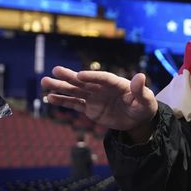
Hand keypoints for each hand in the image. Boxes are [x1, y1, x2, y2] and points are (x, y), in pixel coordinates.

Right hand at [41, 66, 157, 141]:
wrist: (138, 119)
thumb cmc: (144, 106)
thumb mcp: (146, 100)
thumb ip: (141, 90)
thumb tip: (140, 76)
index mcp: (117, 83)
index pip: (103, 78)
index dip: (93, 77)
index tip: (80, 75)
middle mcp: (103, 88)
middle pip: (85, 82)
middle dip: (70, 77)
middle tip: (55, 71)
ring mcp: (95, 98)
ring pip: (76, 91)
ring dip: (61, 87)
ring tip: (45, 82)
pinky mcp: (90, 108)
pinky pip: (75, 104)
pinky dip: (63, 101)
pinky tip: (50, 98)